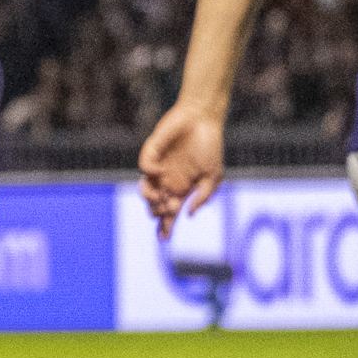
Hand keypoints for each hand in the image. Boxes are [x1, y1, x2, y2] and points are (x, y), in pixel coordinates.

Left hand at [138, 101, 224, 238]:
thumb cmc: (210, 146)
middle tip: (167, 208)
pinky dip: (150, 172)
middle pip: (156, 205)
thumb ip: (203, 197)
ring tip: (159, 197)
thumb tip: (189, 215)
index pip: (170, 213)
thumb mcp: (213, 176)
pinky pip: (144, 166)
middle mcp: (167, 181)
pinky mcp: (152, 151)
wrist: (203, 118)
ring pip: (145, 190)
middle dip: (159, 213)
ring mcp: (158, 167)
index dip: (166, 227)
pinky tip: (160, 172)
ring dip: (149, 198)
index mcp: (181, 189)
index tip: (163, 239)